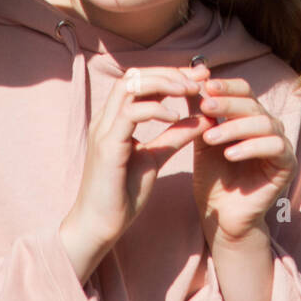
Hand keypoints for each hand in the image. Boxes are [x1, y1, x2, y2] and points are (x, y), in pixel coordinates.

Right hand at [60, 65, 206, 283]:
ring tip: (190, 91)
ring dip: (164, 83)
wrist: (98, 228)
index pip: (139, 81)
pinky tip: (176, 116)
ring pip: (130, 86)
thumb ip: (174, 137)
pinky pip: (130, 113)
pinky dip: (155, 108)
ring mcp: (104, 130)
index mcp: (114, 120)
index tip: (199, 76)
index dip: (169, 74)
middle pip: (134, 75)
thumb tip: (203, 119)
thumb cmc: (122, 195)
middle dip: (169, 72)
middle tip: (200, 78)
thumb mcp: (155, 159)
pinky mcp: (107, 146)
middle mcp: (105, 119)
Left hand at [192, 73, 296, 246]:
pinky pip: (274, 146)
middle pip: (253, 103)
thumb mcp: (202, 139)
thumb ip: (200, 111)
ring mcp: (281, 143)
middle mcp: (269, 125)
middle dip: (227, 104)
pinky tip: (230, 154)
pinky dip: (251, 147)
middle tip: (204, 107)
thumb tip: (193, 78)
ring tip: (210, 139)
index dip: (227, 86)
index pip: (245, 90)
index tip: (204, 86)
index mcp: (251, 116)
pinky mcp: (288, 164)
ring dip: (234, 127)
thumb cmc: (213, 177)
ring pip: (263, 122)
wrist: (221, 216)